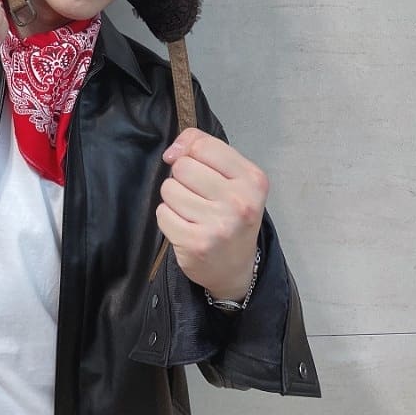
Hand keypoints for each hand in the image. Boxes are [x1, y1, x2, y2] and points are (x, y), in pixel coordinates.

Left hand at [156, 129, 268, 298]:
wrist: (236, 268)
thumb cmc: (231, 214)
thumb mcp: (232, 176)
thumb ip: (202, 147)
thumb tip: (172, 152)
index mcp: (253, 179)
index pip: (203, 145)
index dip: (191, 152)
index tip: (196, 166)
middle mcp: (239, 202)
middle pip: (182, 166)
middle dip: (183, 178)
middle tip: (198, 196)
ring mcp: (218, 225)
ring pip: (169, 189)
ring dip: (174, 199)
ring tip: (192, 212)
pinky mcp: (196, 244)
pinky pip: (162, 213)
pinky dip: (168, 218)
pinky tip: (185, 227)